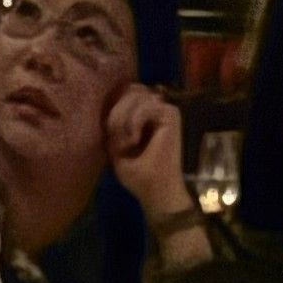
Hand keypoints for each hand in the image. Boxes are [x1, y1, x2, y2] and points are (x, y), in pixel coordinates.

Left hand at [105, 84, 188, 223]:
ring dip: (124, 119)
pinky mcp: (171, 115)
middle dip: (117, 113)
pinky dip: (135, 121)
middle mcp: (154, 107)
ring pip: (136, 94)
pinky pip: (146, 104)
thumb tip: (110, 100)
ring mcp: (164, 109)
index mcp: (141, 114)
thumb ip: (112, 124)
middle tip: (119, 139)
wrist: (158, 193)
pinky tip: (134, 139)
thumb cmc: (139, 176)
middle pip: (129, 89)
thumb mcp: (116, 148)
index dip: (113, 108)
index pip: (125, 92)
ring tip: (128, 142)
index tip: (112, 135)